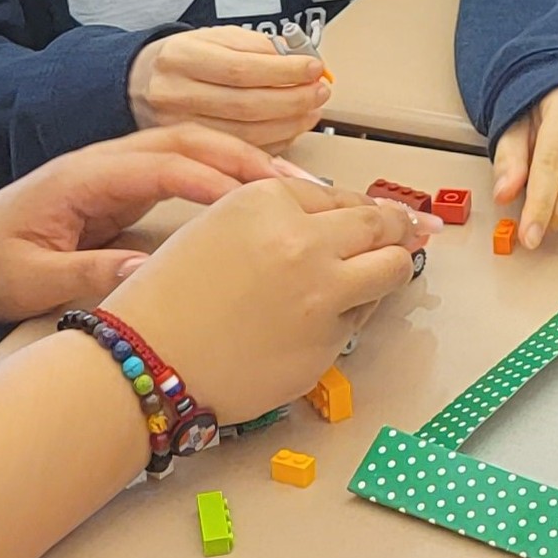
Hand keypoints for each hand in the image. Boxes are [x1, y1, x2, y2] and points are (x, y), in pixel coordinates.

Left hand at [0, 126, 287, 325]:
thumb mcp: (28, 280)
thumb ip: (87, 274)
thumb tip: (148, 273)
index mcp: (84, 174)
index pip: (166, 165)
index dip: (218, 183)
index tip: (265, 209)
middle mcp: (106, 159)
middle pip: (192, 142)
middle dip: (251, 161)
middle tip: (305, 190)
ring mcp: (116, 167)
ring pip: (194, 148)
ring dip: (247, 163)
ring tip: (300, 191)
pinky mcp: (124, 184)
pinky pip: (187, 168)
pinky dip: (228, 176)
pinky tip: (262, 200)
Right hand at [93, 177, 419, 425]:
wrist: (143, 363)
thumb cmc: (163, 298)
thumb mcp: (216, 228)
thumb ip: (277, 218)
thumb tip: (335, 220)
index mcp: (268, 200)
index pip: (340, 195)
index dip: (363, 207)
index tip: (386, 212)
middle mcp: (303, 240)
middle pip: (379, 224)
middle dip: (398, 228)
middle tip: (414, 231)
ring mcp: (322, 294)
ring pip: (392, 268)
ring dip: (394, 267)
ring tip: (391, 270)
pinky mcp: (328, 343)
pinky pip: (361, 320)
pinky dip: (356, 315)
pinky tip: (330, 318)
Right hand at [128, 25, 330, 150]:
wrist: (140, 84)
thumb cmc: (185, 58)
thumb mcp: (215, 38)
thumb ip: (257, 47)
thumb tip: (301, 60)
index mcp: (181, 57)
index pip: (242, 68)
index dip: (284, 72)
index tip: (314, 68)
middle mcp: (175, 94)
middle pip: (246, 105)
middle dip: (293, 100)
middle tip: (319, 91)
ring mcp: (177, 127)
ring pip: (245, 134)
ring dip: (289, 124)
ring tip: (310, 109)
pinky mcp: (187, 151)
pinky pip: (239, 152)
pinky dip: (273, 142)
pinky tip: (290, 128)